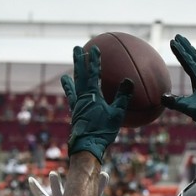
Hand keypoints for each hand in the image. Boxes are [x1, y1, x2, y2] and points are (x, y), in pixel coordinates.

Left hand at [61, 45, 131, 160]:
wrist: (86, 147)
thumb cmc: (103, 132)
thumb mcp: (117, 114)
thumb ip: (122, 97)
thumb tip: (129, 80)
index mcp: (91, 95)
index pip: (93, 73)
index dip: (93, 60)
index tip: (94, 48)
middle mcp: (81, 97)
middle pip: (79, 74)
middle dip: (78, 60)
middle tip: (76, 48)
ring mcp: (76, 106)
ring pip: (73, 86)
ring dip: (72, 77)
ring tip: (66, 74)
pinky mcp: (75, 115)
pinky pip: (72, 100)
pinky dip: (71, 95)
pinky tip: (71, 96)